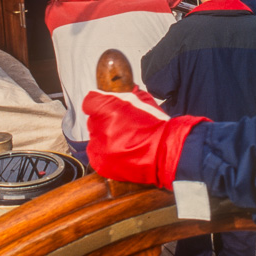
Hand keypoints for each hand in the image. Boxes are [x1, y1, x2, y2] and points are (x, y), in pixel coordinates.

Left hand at [84, 86, 205, 188]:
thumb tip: (114, 93)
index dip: (100, 104)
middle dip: (104, 122)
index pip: (91, 102)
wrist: (165, 150)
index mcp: (108, 107)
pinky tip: (120, 153)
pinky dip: (106, 155)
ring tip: (123, 142)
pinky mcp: (100, 163)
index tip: (105, 109)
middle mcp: (99, 126)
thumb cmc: (156, 125)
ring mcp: (99, 146)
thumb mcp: (141, 99)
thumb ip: (123, 94)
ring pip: (95, 139)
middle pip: (93, 121)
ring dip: (105, 139)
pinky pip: (97, 155)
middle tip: (121, 127)